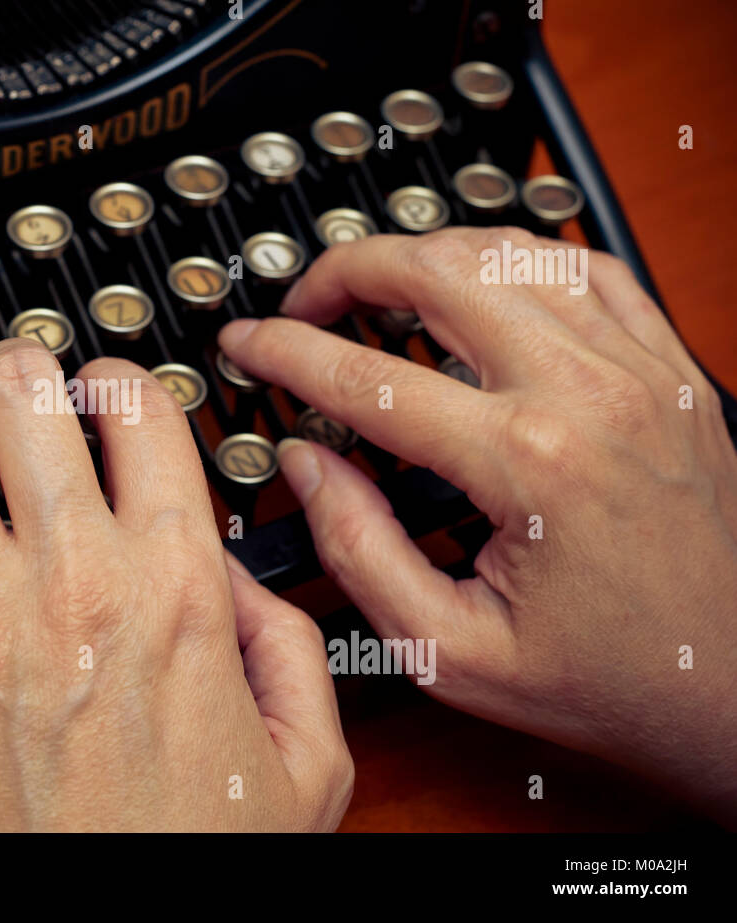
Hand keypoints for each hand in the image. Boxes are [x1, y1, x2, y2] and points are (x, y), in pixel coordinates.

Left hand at [0, 340, 352, 830]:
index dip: (117, 379)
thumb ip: (288, 645)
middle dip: (19, 371)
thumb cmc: (183, 858)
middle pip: (21, 392)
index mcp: (172, 584)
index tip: (105, 396)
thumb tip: (238, 580)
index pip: (135, 405)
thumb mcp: (306, 760)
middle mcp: (68, 580)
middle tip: (17, 390)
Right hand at [219, 227, 736, 823]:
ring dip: (425, 252)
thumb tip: (306, 466)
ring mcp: (638, 369)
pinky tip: (480, 282)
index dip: (286, 352)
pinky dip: (516, 258)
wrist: (736, 685)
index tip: (246, 343)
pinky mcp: (669, 367)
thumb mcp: (450, 651)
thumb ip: (359, 551)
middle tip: (304, 302)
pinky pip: (585, 266)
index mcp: (527, 465)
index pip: (367, 377)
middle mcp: (587, 394)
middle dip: (346, 269)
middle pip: (439, 269)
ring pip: (510, 249)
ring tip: (376, 287)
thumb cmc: (608, 678)